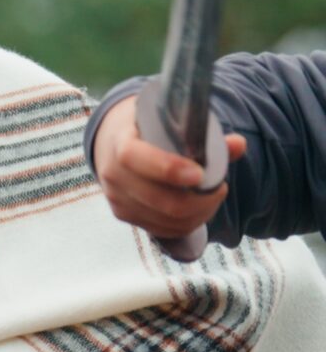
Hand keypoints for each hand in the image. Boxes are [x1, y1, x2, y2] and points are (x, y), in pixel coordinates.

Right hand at [92, 96, 245, 240]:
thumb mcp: (168, 122)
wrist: (112, 143)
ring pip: (164, 219)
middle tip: (220, 189)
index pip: (134, 158)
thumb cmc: (148, 130)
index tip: (199, 175)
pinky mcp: (123, 215)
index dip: (167, 169)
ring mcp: (116, 198)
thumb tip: (238, 145)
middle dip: (198, 200)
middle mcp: (113, 173)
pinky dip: (186, 224)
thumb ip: (203, 135)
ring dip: (197, 213)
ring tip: (212, 198)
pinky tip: (199, 211)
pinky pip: (160, 229)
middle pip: (157, 199)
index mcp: (120, 141)